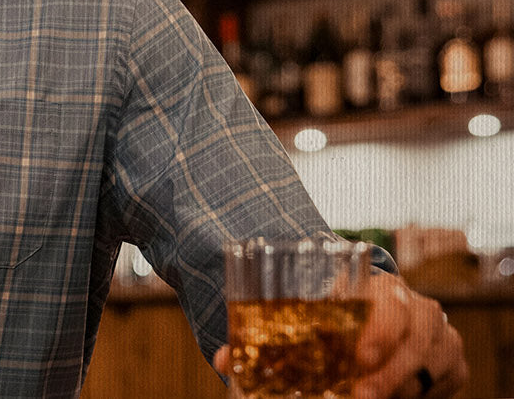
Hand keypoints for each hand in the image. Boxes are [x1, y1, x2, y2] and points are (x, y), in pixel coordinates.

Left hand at [212, 273, 467, 398]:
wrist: (372, 324)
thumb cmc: (334, 322)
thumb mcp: (308, 325)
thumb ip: (270, 342)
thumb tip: (224, 359)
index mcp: (380, 288)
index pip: (391, 300)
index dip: (382, 330)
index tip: (360, 359)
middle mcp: (417, 307)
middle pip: (421, 333)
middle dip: (393, 370)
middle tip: (363, 395)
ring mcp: (439, 334)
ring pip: (437, 359)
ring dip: (405, 385)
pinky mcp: (451, 362)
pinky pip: (449, 380)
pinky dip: (426, 393)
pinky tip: (399, 398)